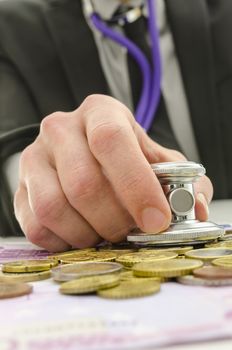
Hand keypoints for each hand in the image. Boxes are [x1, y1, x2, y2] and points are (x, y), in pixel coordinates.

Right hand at [14, 95, 212, 250]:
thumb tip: (195, 211)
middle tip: (131, 232)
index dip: (136, 185)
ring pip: (54, 208)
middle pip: (83, 183)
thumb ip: (183, 182)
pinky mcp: (19, 190)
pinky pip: (37, 226)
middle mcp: (60, 129)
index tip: (156, 221)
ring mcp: (34, 159)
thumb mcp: (158, 162)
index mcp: (100, 113)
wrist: (85, 157)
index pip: (112, 141)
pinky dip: (65, 242)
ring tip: (106, 234)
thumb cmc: (125, 160)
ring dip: (88, 234)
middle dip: (114, 220)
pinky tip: (83, 235)